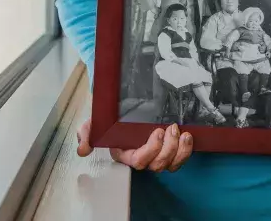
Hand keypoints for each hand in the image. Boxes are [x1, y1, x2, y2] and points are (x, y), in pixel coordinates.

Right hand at [76, 118, 192, 172]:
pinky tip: (187, 136)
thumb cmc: (108, 118)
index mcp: (126, 153)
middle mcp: (143, 156)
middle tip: (170, 128)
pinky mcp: (168, 148)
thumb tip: (83, 150)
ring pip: (171, 163)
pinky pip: (180, 158)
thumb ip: (86, 134)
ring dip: (180, 150)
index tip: (157, 131)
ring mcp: (157, 154)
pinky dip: (186, 150)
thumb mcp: (93, 123)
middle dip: (167, 149)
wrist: (120, 106)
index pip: (140, 161)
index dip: (151, 150)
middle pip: (158, 164)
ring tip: (182, 132)